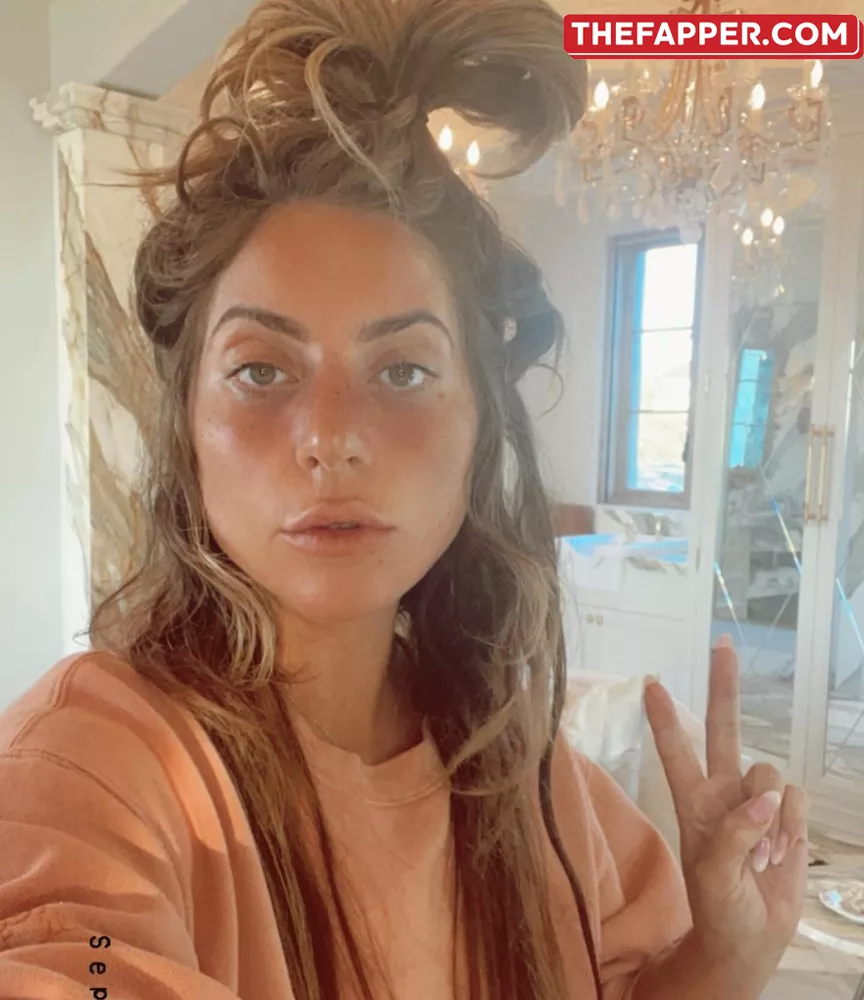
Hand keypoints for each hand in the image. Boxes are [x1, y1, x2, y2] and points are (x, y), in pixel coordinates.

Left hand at [644, 639, 809, 987]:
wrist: (750, 940)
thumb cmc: (718, 908)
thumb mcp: (714, 877)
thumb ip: (736, 834)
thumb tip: (764, 798)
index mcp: (694, 801)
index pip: (676, 751)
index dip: (664, 718)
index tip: (649, 683)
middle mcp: (724, 791)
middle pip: (724, 728)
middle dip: (724, 686)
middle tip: (723, 645)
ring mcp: (757, 802)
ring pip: (769, 774)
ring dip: (771, 819)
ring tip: (760, 859)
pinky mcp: (789, 816)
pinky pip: (797, 801)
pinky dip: (793, 829)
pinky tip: (780, 855)